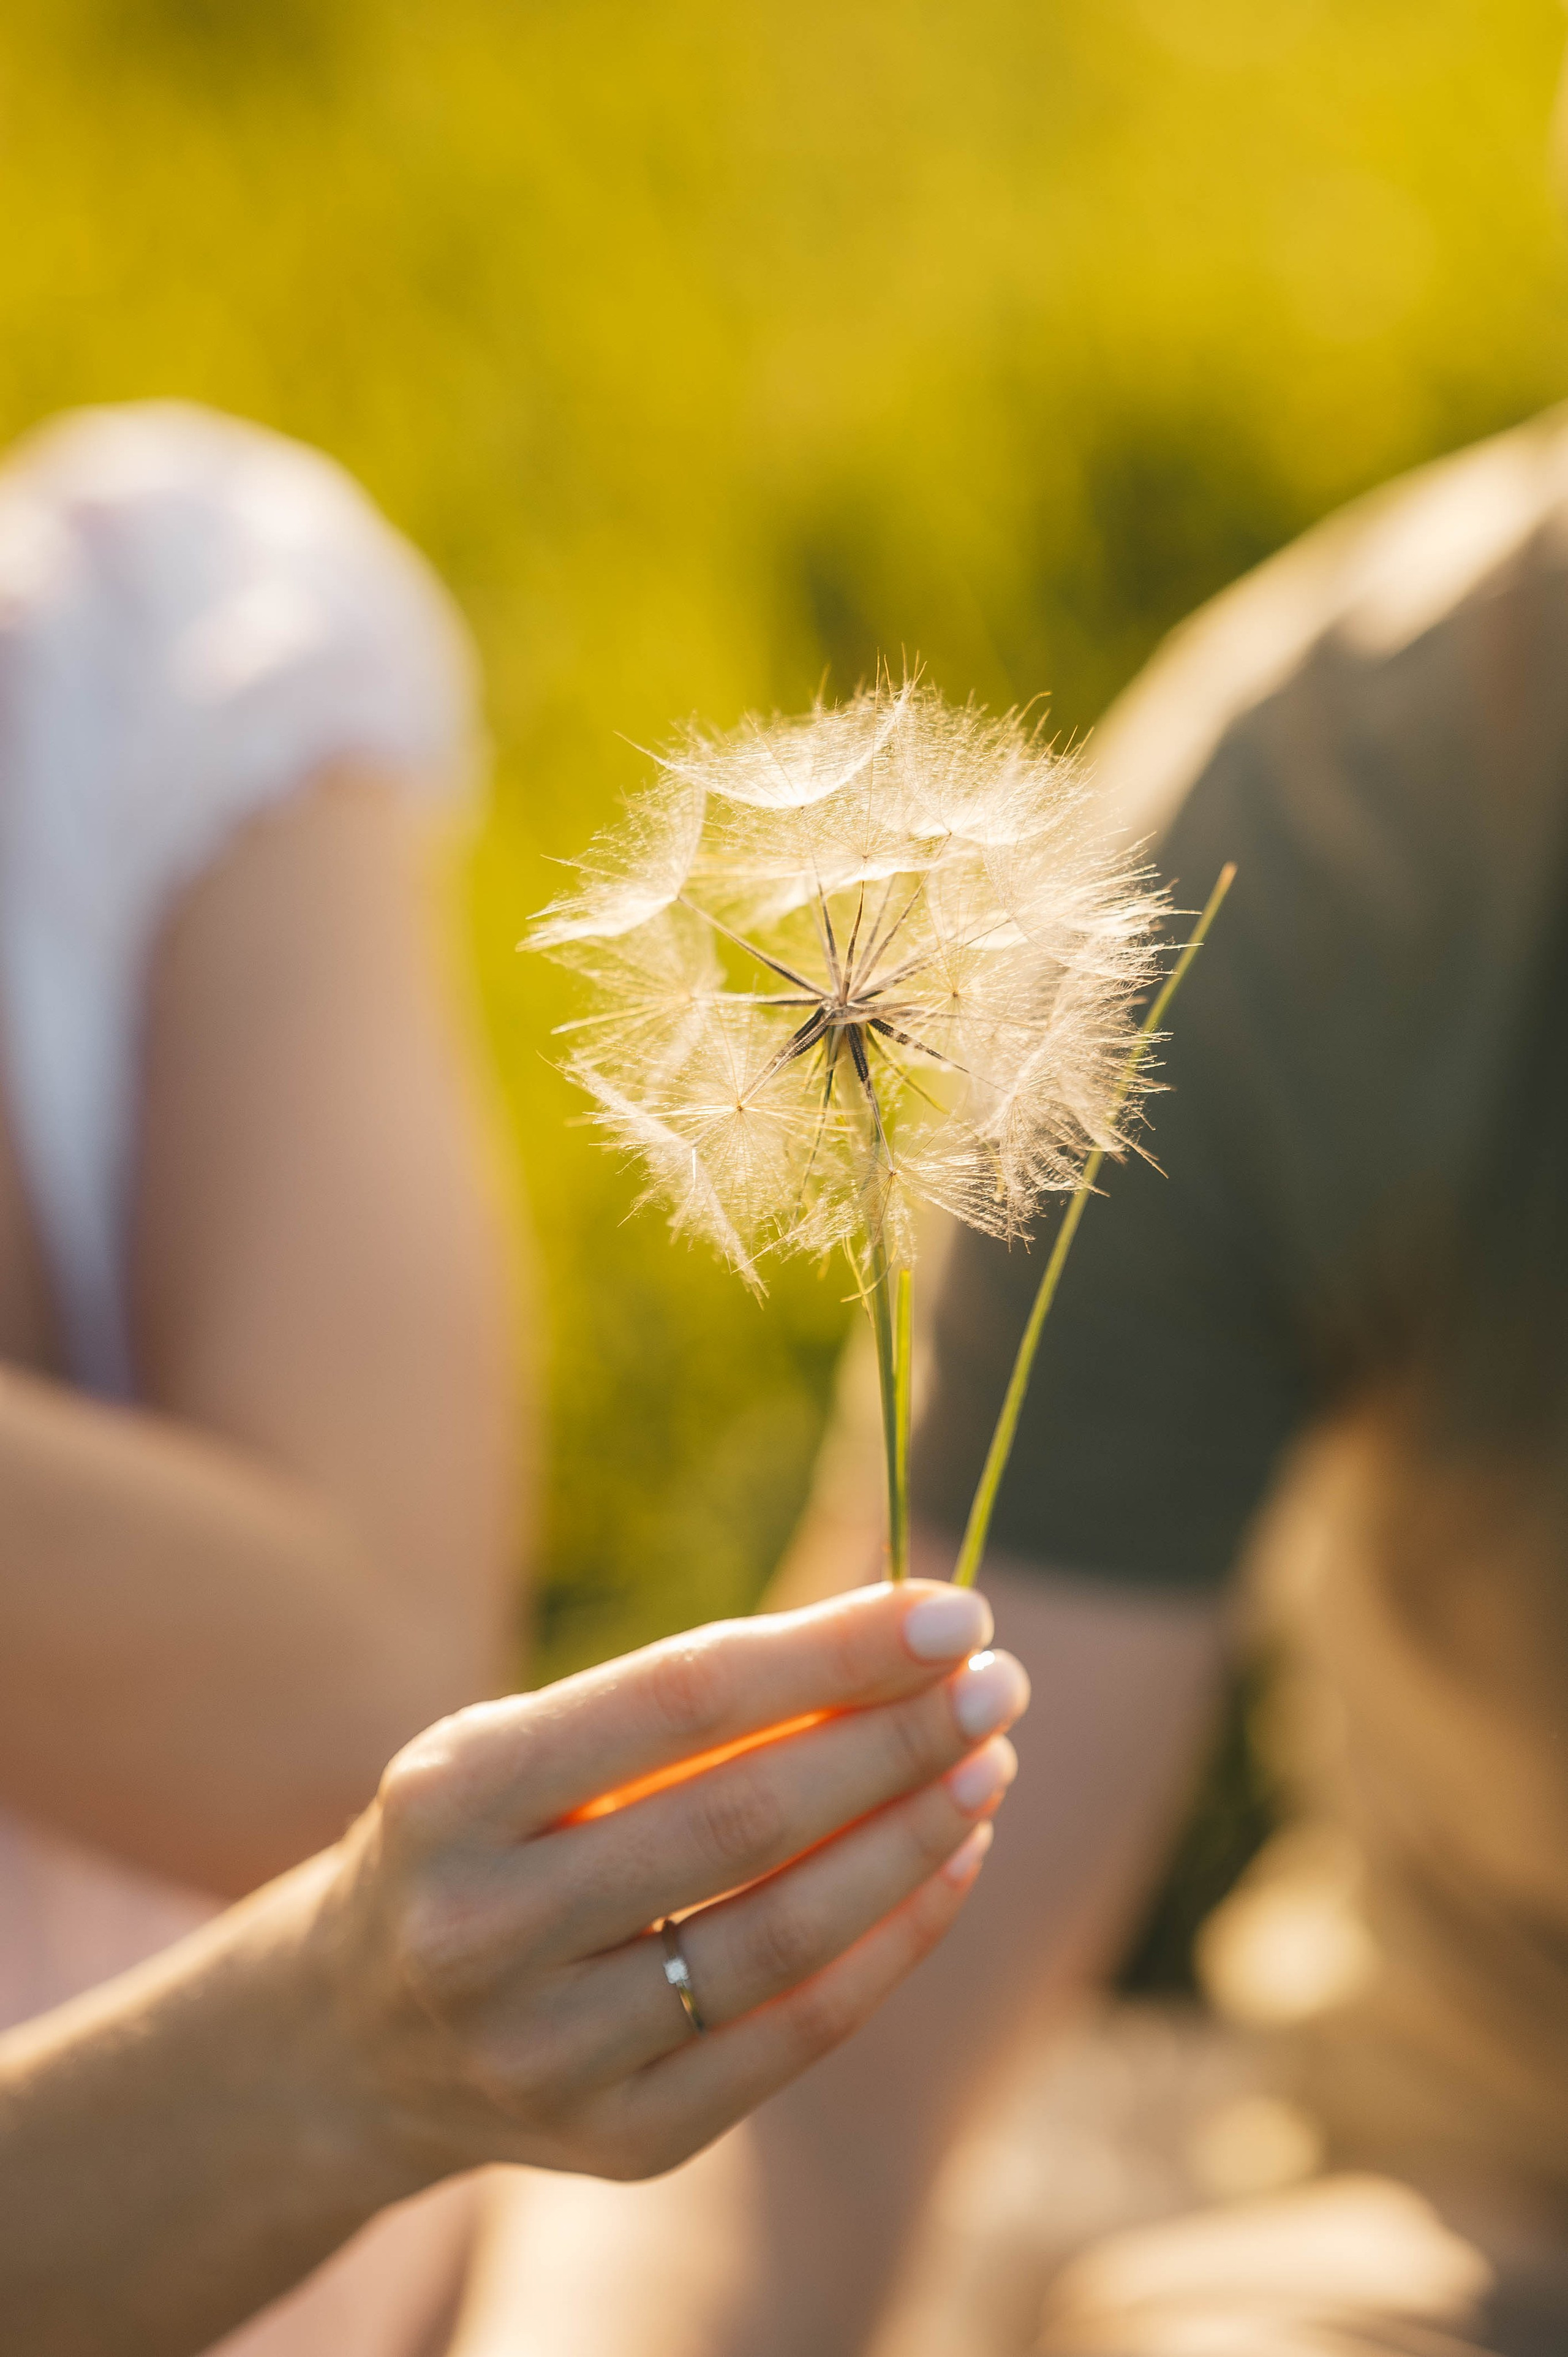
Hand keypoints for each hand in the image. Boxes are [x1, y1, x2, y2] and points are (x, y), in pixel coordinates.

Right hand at [311, 1580, 1026, 2186]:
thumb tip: (894, 1643)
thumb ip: (677, 1704)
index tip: (951, 1611)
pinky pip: (795, 2037)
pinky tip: (955, 1865)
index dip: (832, 1651)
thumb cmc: (479, 1840)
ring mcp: (547, 2055)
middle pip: (744, 1819)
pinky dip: (894, 1943)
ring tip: (990, 1764)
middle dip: (896, 1739)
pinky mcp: (620, 2142)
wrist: (357, 2037)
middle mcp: (483, 1931)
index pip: (682, 1700)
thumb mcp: (520, 1746)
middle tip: (999, 1680)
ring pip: (782, 1939)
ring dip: (912, 1840)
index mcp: (452, 1793)